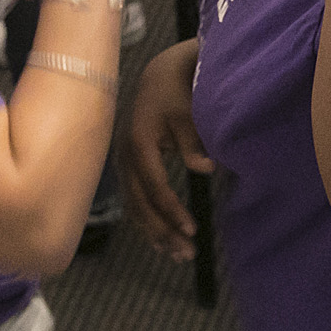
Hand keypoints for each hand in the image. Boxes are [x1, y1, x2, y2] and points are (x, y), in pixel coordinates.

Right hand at [122, 38, 208, 260]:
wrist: (158, 76)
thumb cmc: (177, 93)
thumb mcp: (189, 112)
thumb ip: (195, 141)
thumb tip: (207, 168)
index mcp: (139, 142)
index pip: (155, 186)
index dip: (172, 210)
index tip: (192, 229)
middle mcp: (125, 157)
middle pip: (140, 203)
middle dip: (162, 230)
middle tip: (186, 253)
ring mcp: (123, 164)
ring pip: (135, 207)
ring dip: (154, 232)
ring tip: (177, 255)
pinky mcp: (128, 168)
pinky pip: (134, 201)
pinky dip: (147, 222)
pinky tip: (161, 241)